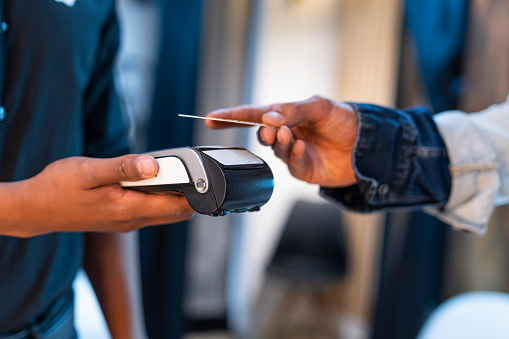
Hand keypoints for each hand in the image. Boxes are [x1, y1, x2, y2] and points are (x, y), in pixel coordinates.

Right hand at [4, 155, 193, 236]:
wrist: (35, 209)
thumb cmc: (58, 188)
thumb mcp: (89, 171)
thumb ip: (124, 168)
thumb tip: (154, 164)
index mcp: (130, 209)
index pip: (178, 207)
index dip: (194, 191)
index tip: (200, 173)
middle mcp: (133, 221)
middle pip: (177, 212)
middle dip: (189, 193)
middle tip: (188, 169)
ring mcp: (127, 222)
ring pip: (164, 212)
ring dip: (173, 195)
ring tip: (170, 171)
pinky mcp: (121, 219)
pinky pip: (150, 210)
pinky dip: (158, 197)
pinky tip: (149, 180)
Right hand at [206, 95, 358, 186]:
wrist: (368, 145)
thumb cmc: (345, 120)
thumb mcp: (319, 107)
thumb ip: (292, 111)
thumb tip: (268, 118)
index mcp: (287, 115)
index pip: (253, 114)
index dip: (231, 117)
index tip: (210, 119)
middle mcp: (287, 133)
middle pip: (261, 133)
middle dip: (263, 131)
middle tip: (273, 130)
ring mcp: (293, 152)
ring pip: (274, 149)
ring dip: (279, 141)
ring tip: (290, 134)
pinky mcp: (302, 169)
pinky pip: (290, 163)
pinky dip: (293, 154)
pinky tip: (302, 146)